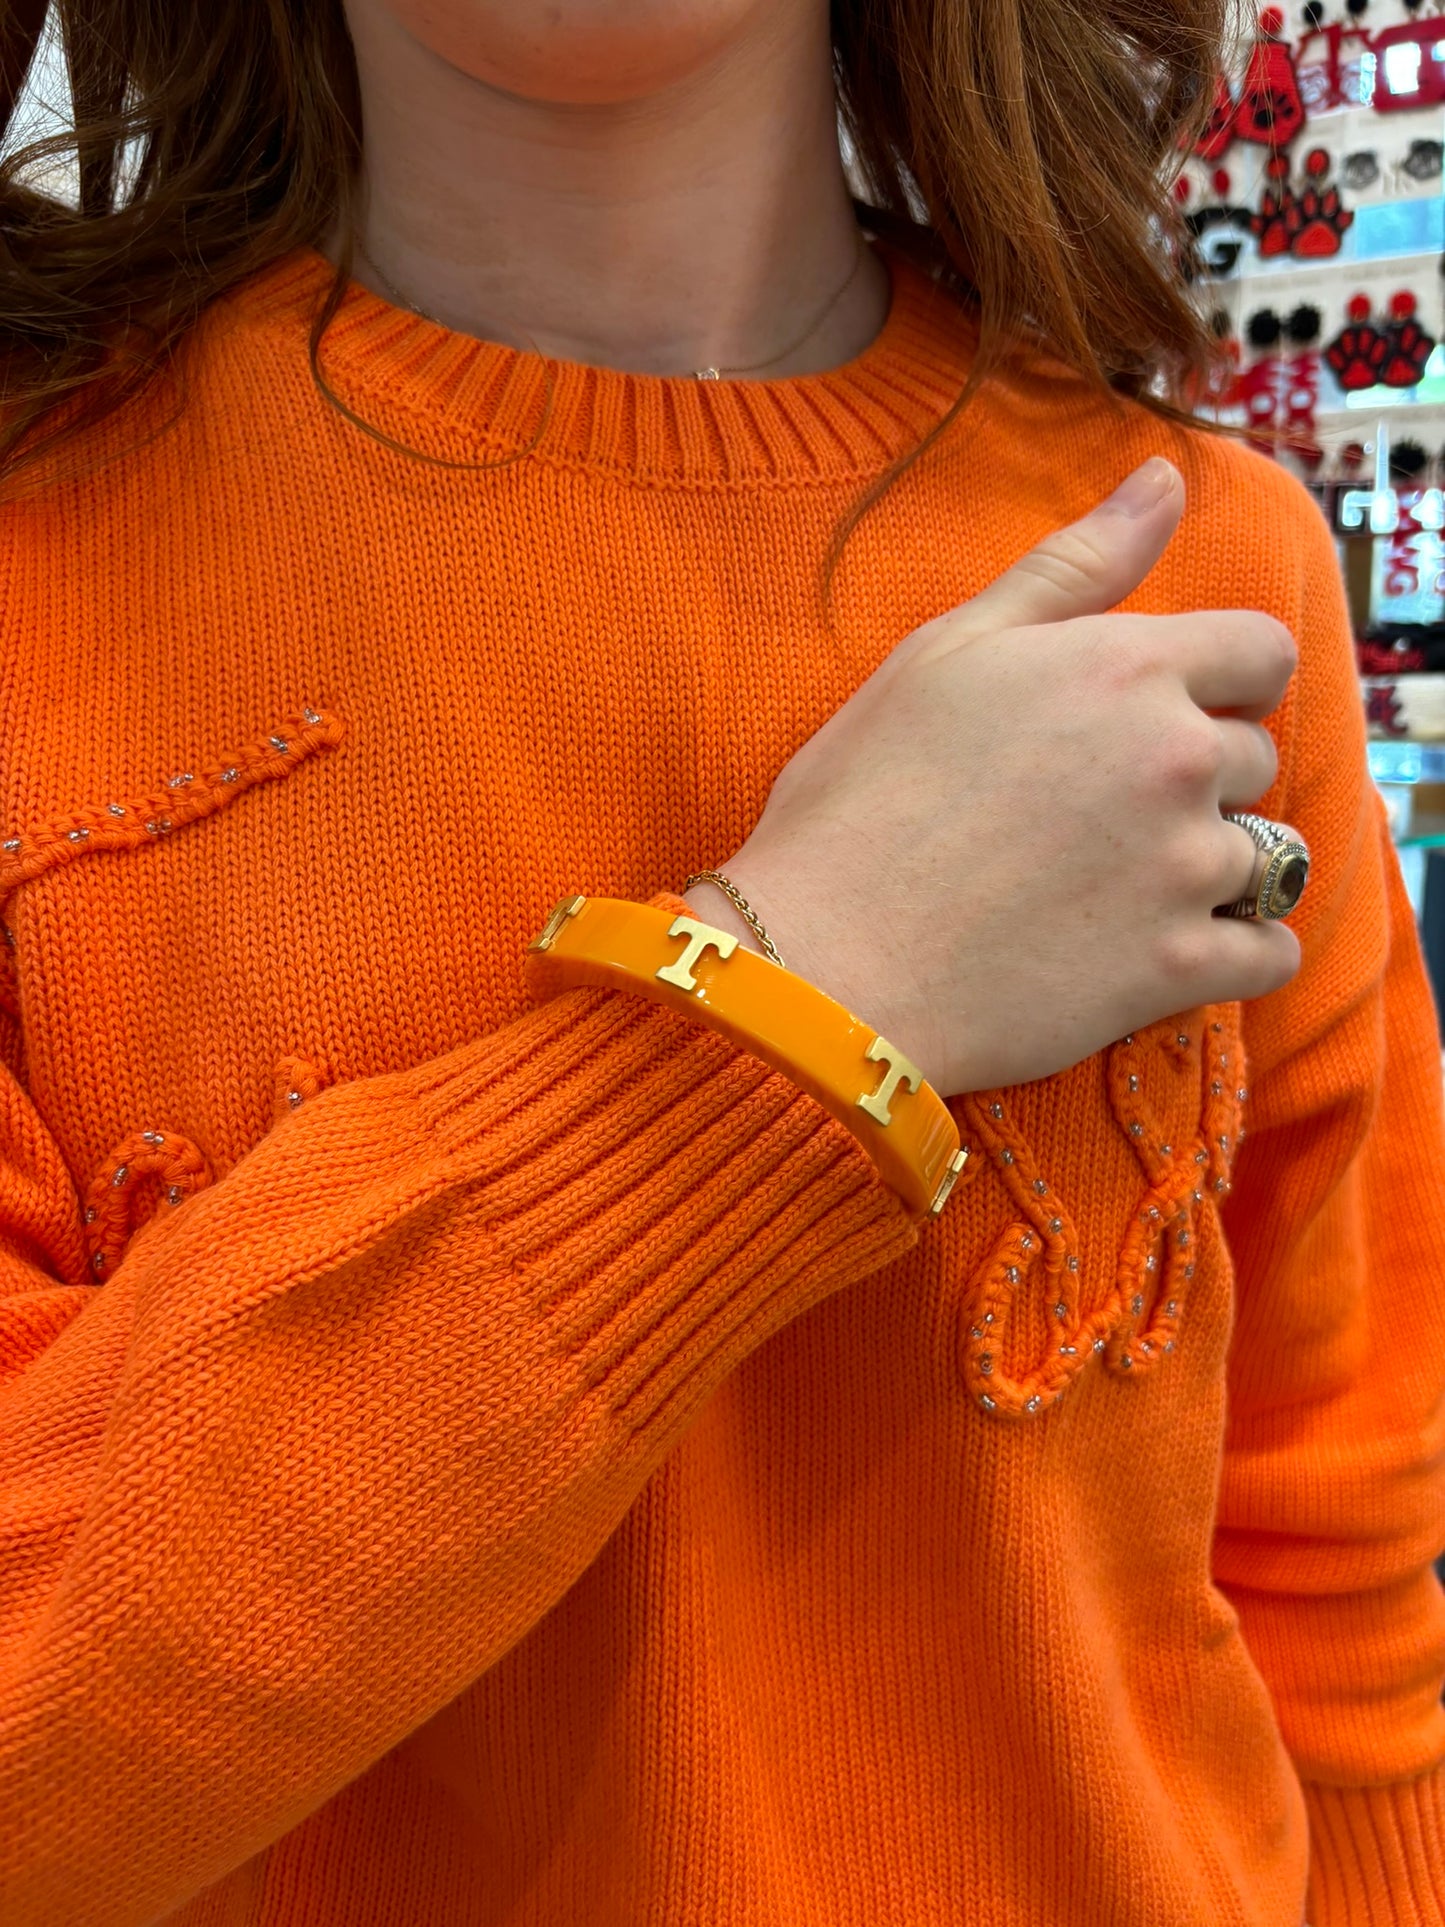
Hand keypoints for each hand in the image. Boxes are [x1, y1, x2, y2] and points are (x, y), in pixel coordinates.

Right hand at [691, 459, 1300, 1096]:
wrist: (821, 964)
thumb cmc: (862, 800)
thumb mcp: (949, 650)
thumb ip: (1073, 564)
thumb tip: (1165, 476)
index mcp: (1126, 667)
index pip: (1261, 651)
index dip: (1220, 682)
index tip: (1158, 716)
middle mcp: (1177, 758)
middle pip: (1257, 757)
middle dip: (1197, 780)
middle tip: (1093, 817)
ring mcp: (1183, 870)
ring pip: (1261, 857)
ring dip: (1204, 871)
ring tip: (1103, 891)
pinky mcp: (1177, 969)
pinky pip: (1269, 954)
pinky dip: (1235, 954)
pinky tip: (1160, 952)